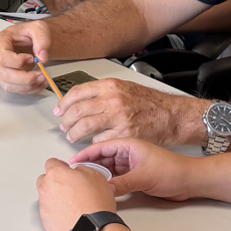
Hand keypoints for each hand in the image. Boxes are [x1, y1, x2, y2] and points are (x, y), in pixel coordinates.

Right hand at [0, 21, 54, 93]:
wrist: (30, 40)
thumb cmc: (29, 33)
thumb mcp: (38, 27)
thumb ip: (42, 39)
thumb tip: (42, 57)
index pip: (2, 57)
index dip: (17, 61)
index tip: (31, 58)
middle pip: (5, 74)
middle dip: (25, 78)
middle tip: (40, 74)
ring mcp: (0, 70)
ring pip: (9, 86)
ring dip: (28, 86)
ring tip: (42, 79)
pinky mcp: (7, 79)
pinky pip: (15, 90)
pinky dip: (29, 89)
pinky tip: (39, 83)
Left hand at [35, 158, 115, 230]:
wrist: (93, 228)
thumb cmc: (95, 204)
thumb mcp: (96, 175)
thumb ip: (81, 169)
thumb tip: (77, 171)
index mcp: (56, 174)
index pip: (51, 163)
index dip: (61, 166)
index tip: (66, 170)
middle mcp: (46, 188)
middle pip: (45, 180)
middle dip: (55, 181)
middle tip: (70, 187)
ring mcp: (44, 206)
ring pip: (46, 196)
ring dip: (56, 197)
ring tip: (73, 203)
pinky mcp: (46, 221)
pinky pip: (48, 212)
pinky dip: (56, 212)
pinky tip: (69, 214)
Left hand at [55, 77, 202, 143]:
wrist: (172, 115)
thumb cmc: (150, 103)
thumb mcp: (124, 88)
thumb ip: (102, 92)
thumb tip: (79, 100)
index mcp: (111, 86)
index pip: (77, 93)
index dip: (64, 103)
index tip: (59, 111)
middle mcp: (113, 100)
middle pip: (77, 111)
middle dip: (66, 121)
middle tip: (64, 126)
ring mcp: (119, 118)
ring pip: (84, 127)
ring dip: (74, 134)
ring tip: (72, 136)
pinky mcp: (125, 135)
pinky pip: (100, 141)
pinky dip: (94, 143)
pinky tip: (93, 143)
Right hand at [70, 139, 200, 200]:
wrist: (190, 181)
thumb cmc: (173, 171)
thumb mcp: (144, 177)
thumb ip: (122, 183)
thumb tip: (103, 189)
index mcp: (129, 144)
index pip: (101, 147)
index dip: (86, 154)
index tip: (73, 162)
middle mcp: (128, 153)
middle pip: (102, 158)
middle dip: (89, 165)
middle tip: (76, 174)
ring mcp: (130, 164)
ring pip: (108, 169)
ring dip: (98, 175)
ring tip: (85, 182)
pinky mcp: (134, 175)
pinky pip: (115, 177)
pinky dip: (107, 182)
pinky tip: (100, 187)